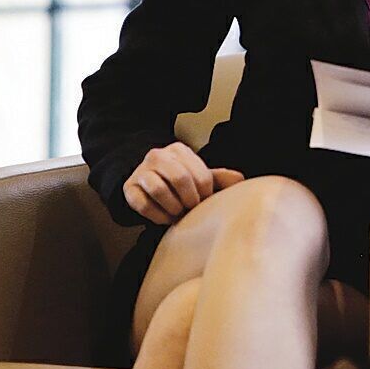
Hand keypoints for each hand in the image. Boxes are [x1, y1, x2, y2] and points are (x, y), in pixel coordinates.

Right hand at [122, 142, 245, 224]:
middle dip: (189, 200)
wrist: (149, 184)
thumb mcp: (199, 176)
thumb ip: (219, 177)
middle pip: (179, 178)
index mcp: (179, 150)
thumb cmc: (181, 181)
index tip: (206, 201)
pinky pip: (142, 204)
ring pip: (159, 190)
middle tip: (192, 210)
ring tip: (179, 214)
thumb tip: (240, 179)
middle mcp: (158, 155)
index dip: (206, 193)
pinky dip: (157, 215)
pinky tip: (165, 218)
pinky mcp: (129, 188)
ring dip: (173, 208)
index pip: (200, 173)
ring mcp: (141, 171)